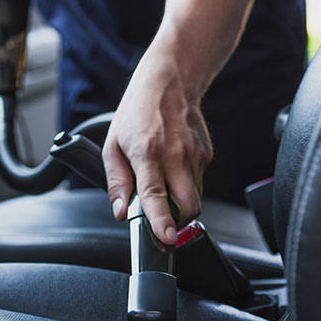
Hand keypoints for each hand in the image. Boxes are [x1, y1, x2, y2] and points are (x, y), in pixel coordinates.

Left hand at [103, 51, 212, 244]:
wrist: (169, 82)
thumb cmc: (137, 112)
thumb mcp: (112, 145)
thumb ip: (116, 182)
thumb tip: (120, 211)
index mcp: (148, 155)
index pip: (157, 196)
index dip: (162, 221)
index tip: (166, 237)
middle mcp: (176, 156)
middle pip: (188, 206)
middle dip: (178, 222)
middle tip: (163, 221)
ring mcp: (195, 155)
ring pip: (195, 196)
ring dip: (180, 201)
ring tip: (164, 181)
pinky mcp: (207, 154)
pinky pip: (198, 181)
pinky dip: (186, 183)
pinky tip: (174, 166)